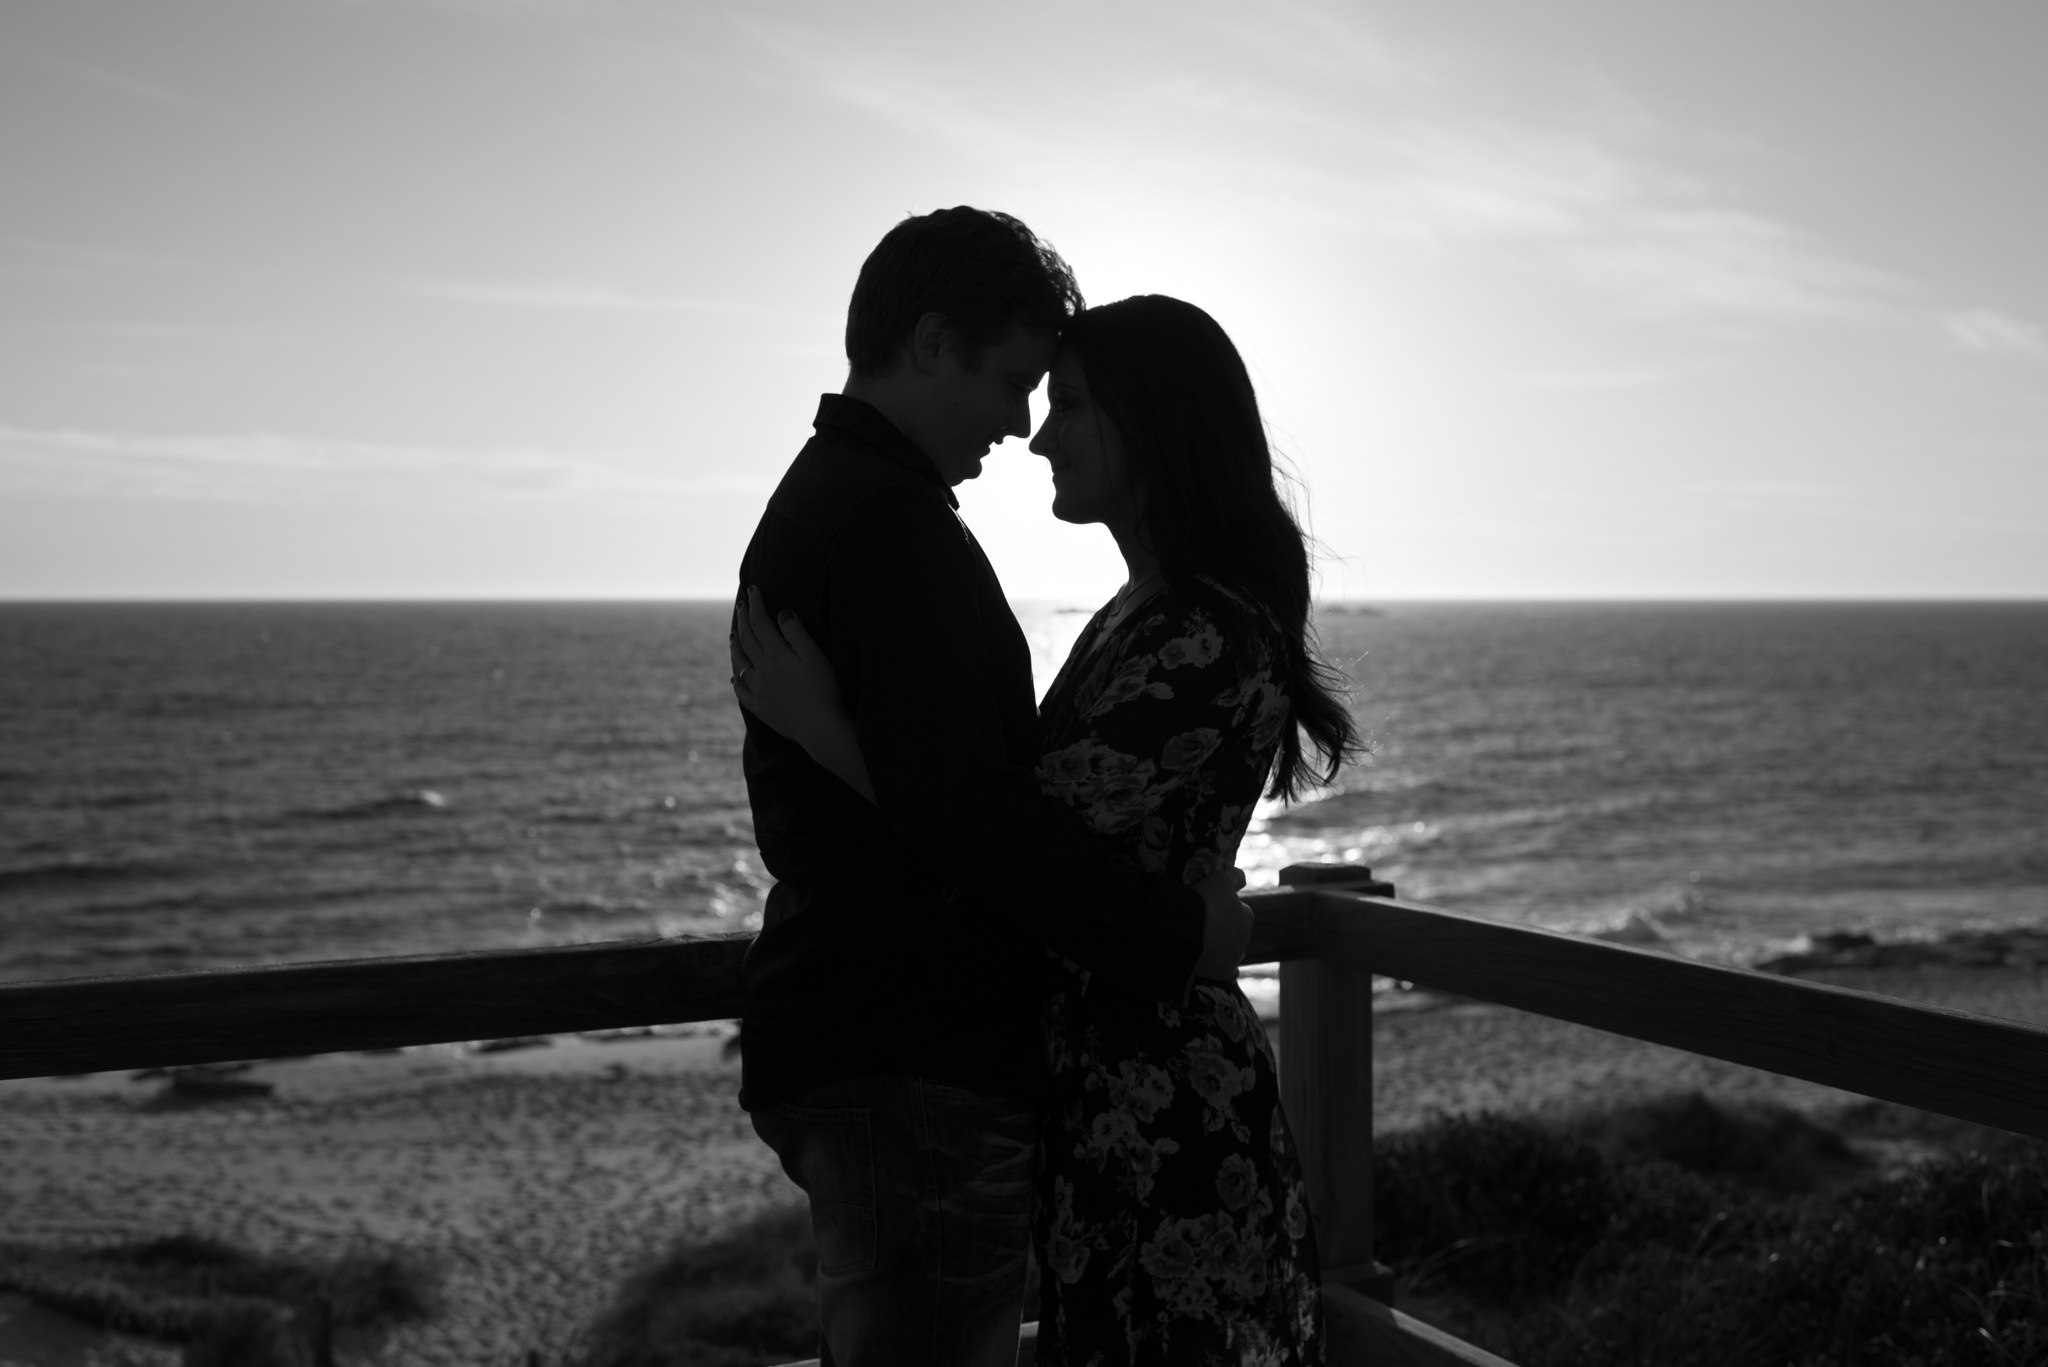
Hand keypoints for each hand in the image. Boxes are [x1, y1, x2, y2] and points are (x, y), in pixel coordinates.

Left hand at [730, 586, 845, 750]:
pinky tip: (735, 677)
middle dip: (744, 619)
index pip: (761, 622)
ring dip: (735, 646)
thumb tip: (781, 613)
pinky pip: (742, 692)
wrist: (819, 727)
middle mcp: (762, 670)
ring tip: (732, 635)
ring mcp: (759, 690)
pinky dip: (737, 681)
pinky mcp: (761, 708)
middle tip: (741, 604)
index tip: (753, 589)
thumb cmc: (823, 690)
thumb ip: (796, 633)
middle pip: (747, 639)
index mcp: (776, 654)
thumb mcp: (814, 656)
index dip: (756, 604)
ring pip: (740, 663)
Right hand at [1192, 865, 1252, 979]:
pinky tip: (1214, 963)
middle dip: (1226, 929)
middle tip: (1205, 924)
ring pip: (1232, 952)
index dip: (1228, 909)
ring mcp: (1234, 957)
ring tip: (1203, 942)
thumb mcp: (1219, 879)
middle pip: (1237, 933)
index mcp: (1246, 916)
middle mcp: (1245, 939)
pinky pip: (1228, 972)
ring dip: (1223, 947)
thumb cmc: (1204, 901)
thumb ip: (1235, 877)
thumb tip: (1243, 879)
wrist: (1185, 931)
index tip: (1213, 907)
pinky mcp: (1222, 972)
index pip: (1243, 912)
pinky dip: (1224, 968)